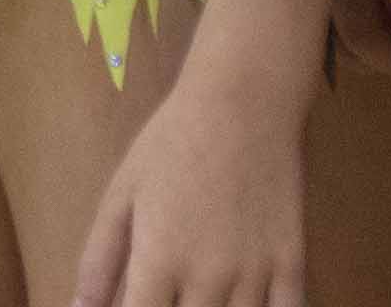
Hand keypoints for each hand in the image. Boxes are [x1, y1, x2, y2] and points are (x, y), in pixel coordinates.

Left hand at [70, 61, 310, 306]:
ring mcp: (254, 274)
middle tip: (167, 294)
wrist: (241, 103)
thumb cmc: (171, 144)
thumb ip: (99, 259)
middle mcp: (207, 277)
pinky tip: (244, 303)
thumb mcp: (121, 194)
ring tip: (199, 297)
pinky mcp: (292, 265)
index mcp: (158, 260)